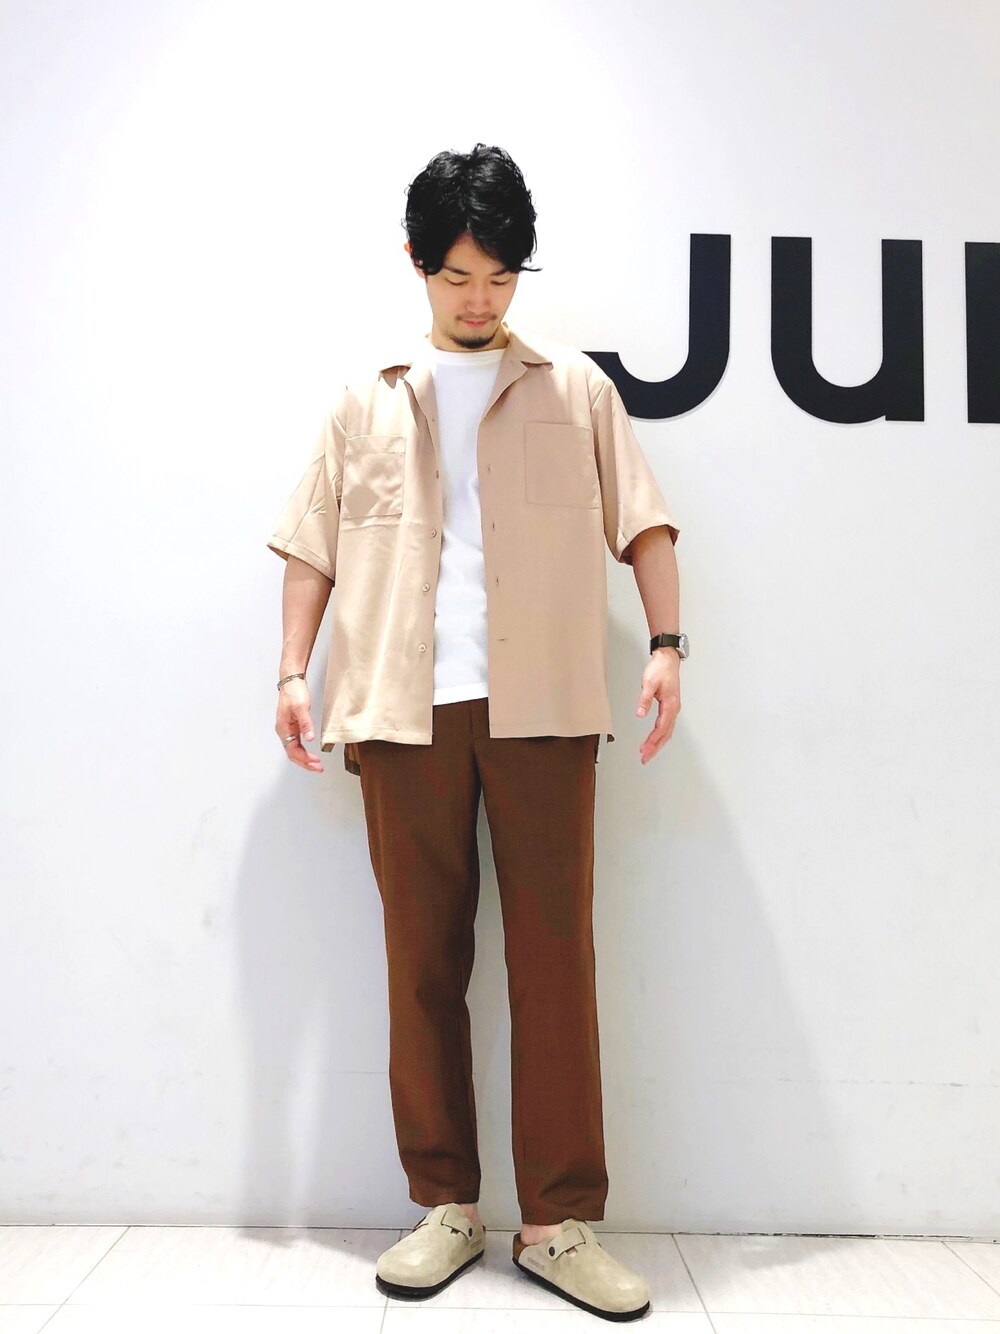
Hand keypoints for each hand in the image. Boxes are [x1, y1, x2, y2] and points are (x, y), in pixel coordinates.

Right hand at [276, 679, 323, 772]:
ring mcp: (287, 729)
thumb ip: (305, 724)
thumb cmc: (294, 692)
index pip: (293, 750)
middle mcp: (284, 731)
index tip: (315, 764)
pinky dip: (303, 751)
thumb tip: (309, 738)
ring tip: (316, 764)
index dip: (304, 759)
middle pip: (292, 753)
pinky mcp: (292, 726)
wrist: (291, 681)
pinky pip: (296, 743)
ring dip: (304, 758)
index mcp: (284, 728)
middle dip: (305, 763)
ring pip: (294, 750)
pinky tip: (310, 753)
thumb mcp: (302, 708)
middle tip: (318, 768)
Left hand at [635, 650, 680, 764]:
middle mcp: (674, 709)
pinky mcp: (670, 707)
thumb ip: (645, 700)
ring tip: (648, 753)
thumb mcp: (649, 684)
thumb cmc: (660, 669)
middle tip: (645, 758)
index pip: (661, 728)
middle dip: (655, 748)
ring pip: (667, 732)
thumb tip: (640, 714)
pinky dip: (660, 735)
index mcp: (670, 705)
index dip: (652, 741)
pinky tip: (654, 740)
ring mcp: (673, 709)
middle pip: (665, 734)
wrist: (667, 659)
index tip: (644, 750)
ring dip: (658, 744)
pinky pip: (666, 726)